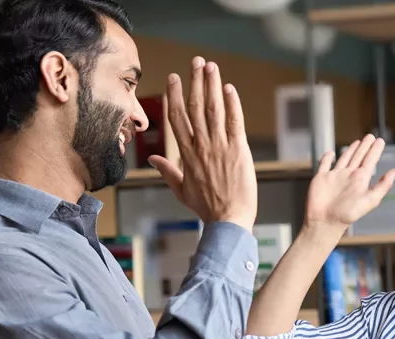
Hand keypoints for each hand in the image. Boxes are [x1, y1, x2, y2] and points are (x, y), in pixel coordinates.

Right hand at [148, 57, 257, 231]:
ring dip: (212, 86)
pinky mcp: (239, 150)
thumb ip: (168, 171)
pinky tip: (229, 88)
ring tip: (211, 66)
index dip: (174, 95)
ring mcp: (220, 147)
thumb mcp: (182, 190)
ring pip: (213, 110)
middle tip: (196, 62)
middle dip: (195, 82)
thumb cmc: (207, 207)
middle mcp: (201, 146)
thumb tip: (155, 159)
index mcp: (186, 155)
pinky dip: (232, 104)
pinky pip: (234, 122)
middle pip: (194, 107)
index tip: (174, 77)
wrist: (228, 220)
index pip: (177, 118)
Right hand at [304, 134, 394, 233]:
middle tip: (370, 136)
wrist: (325, 222)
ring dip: (351, 150)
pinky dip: (327, 158)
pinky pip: (324, 165)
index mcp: (360, 180)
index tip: (380, 140)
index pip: (370, 161)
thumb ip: (383, 185)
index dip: (375, 150)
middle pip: (359, 157)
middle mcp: (348, 176)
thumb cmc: (347, 215)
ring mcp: (334, 176)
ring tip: (357, 142)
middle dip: (365, 147)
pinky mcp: (321, 178)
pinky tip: (330, 153)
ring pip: (344, 159)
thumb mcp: (370, 200)